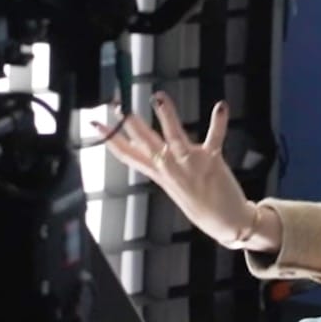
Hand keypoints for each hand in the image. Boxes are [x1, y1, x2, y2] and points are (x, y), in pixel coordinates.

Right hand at [91, 92, 274, 252]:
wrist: (226, 223)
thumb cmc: (198, 200)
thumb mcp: (170, 182)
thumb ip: (157, 162)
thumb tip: (143, 143)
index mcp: (158, 172)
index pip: (128, 154)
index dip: (110, 139)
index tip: (94, 122)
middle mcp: (170, 168)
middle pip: (146, 144)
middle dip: (131, 124)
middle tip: (118, 106)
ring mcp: (190, 165)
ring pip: (174, 137)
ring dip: (167, 117)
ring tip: (159, 98)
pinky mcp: (212, 162)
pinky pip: (214, 139)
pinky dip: (218, 123)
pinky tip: (220, 106)